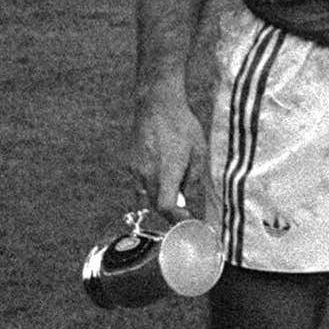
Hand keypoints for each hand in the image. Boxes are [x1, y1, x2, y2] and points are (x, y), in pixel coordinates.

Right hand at [127, 84, 204, 216]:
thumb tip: (188, 200)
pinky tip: (162, 175)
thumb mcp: (198, 151)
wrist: (156, 105)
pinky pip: (140, 183)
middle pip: (156, 205)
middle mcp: (148, 173)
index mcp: (167, 170)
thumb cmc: (183, 126)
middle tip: (185, 212)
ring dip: (159, 199)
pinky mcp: (130, 164)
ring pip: (146, 196)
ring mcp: (136, 169)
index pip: (166, 206)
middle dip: (170, 212)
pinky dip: (151, 186)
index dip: (177, 218)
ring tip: (175, 191)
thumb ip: (193, 178)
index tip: (188, 222)